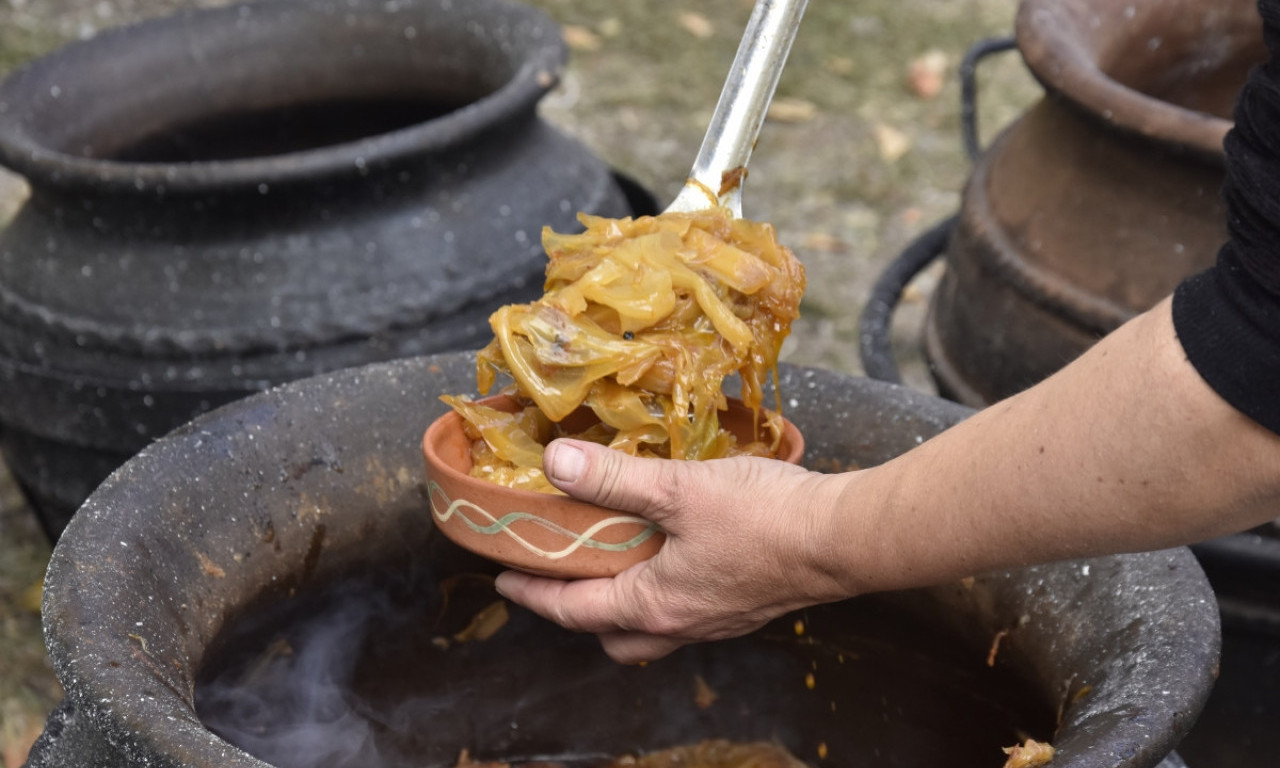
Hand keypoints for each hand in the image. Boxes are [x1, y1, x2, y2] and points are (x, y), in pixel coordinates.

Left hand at [493, 438, 853, 663]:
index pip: (574, 610)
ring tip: (612, 558)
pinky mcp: (744, 605)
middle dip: (577, 613)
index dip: (534, 593)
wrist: (842, 538)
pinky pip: (686, 610)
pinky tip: (670, 550)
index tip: (503, 579)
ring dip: (622, 602)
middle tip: (558, 576)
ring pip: (651, 627)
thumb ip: (615, 478)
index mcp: (653, 605)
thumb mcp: (678, 489)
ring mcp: (716, 620)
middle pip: (612, 635)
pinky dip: (661, 590)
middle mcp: (681, 624)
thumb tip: (555, 462)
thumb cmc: (763, 516)